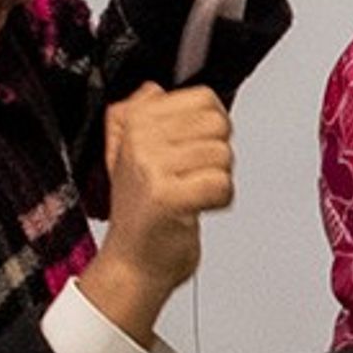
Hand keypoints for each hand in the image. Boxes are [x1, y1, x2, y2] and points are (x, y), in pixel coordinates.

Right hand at [79, 84, 234, 341]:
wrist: (133, 264)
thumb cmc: (141, 212)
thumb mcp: (129, 154)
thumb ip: (141, 115)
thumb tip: (155, 89)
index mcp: (133, 121)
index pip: (204, 98)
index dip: (211, 126)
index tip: (193, 148)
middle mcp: (139, 139)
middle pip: (219, 125)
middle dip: (217, 155)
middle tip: (193, 176)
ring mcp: (151, 168)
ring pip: (223, 156)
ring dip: (217, 180)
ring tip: (191, 194)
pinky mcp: (168, 198)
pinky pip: (221, 184)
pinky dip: (219, 200)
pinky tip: (198, 208)